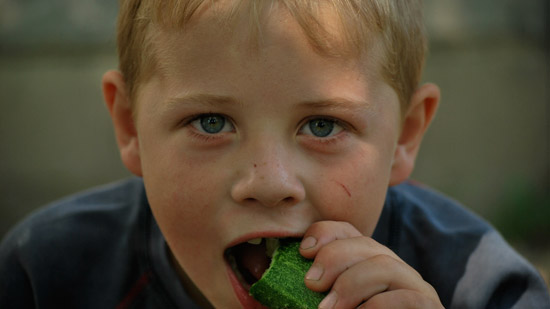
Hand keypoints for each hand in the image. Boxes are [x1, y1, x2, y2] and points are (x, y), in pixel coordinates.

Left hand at [300, 221, 442, 308]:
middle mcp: (394, 271)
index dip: (326, 233)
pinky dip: (377, 307)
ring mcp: (416, 289)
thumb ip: (321, 297)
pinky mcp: (430, 308)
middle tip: (312, 284)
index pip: (350, 233)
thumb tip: (293, 287)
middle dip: (334, 257)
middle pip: (367, 244)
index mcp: (368, 266)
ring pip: (386, 265)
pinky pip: (407, 298)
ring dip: (351, 283)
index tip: (303, 252)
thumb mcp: (336, 307)